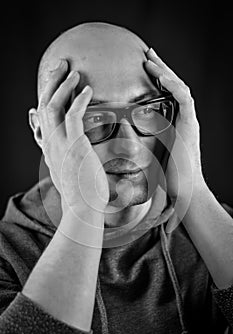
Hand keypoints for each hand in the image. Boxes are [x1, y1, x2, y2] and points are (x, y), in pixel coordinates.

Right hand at [36, 59, 108, 213]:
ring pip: (55, 105)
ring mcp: (60, 144)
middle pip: (45, 104)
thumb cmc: (81, 192)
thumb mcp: (67, 172)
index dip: (47, 94)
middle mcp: (50, 143)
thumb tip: (72, 149)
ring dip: (63, 85)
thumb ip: (65, 157)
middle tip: (61, 64)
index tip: (54, 81)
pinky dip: (79, 99)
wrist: (84, 209)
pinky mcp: (74, 146)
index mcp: (49, 147)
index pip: (43, 114)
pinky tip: (87, 89)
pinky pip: (74, 115)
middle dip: (52, 81)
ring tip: (74, 70)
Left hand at [145, 48, 204, 200]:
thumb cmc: (166, 175)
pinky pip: (185, 100)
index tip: (141, 67)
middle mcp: (181, 118)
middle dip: (160, 68)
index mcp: (172, 122)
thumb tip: (117, 138)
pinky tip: (162, 77)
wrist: (182, 190)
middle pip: (173, 86)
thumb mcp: (148, 154)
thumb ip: (137, 142)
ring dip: (165, 72)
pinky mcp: (190, 126)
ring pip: (180, 88)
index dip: (155, 78)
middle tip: (147, 53)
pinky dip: (174, 87)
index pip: (165, 93)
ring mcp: (187, 121)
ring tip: (150, 59)